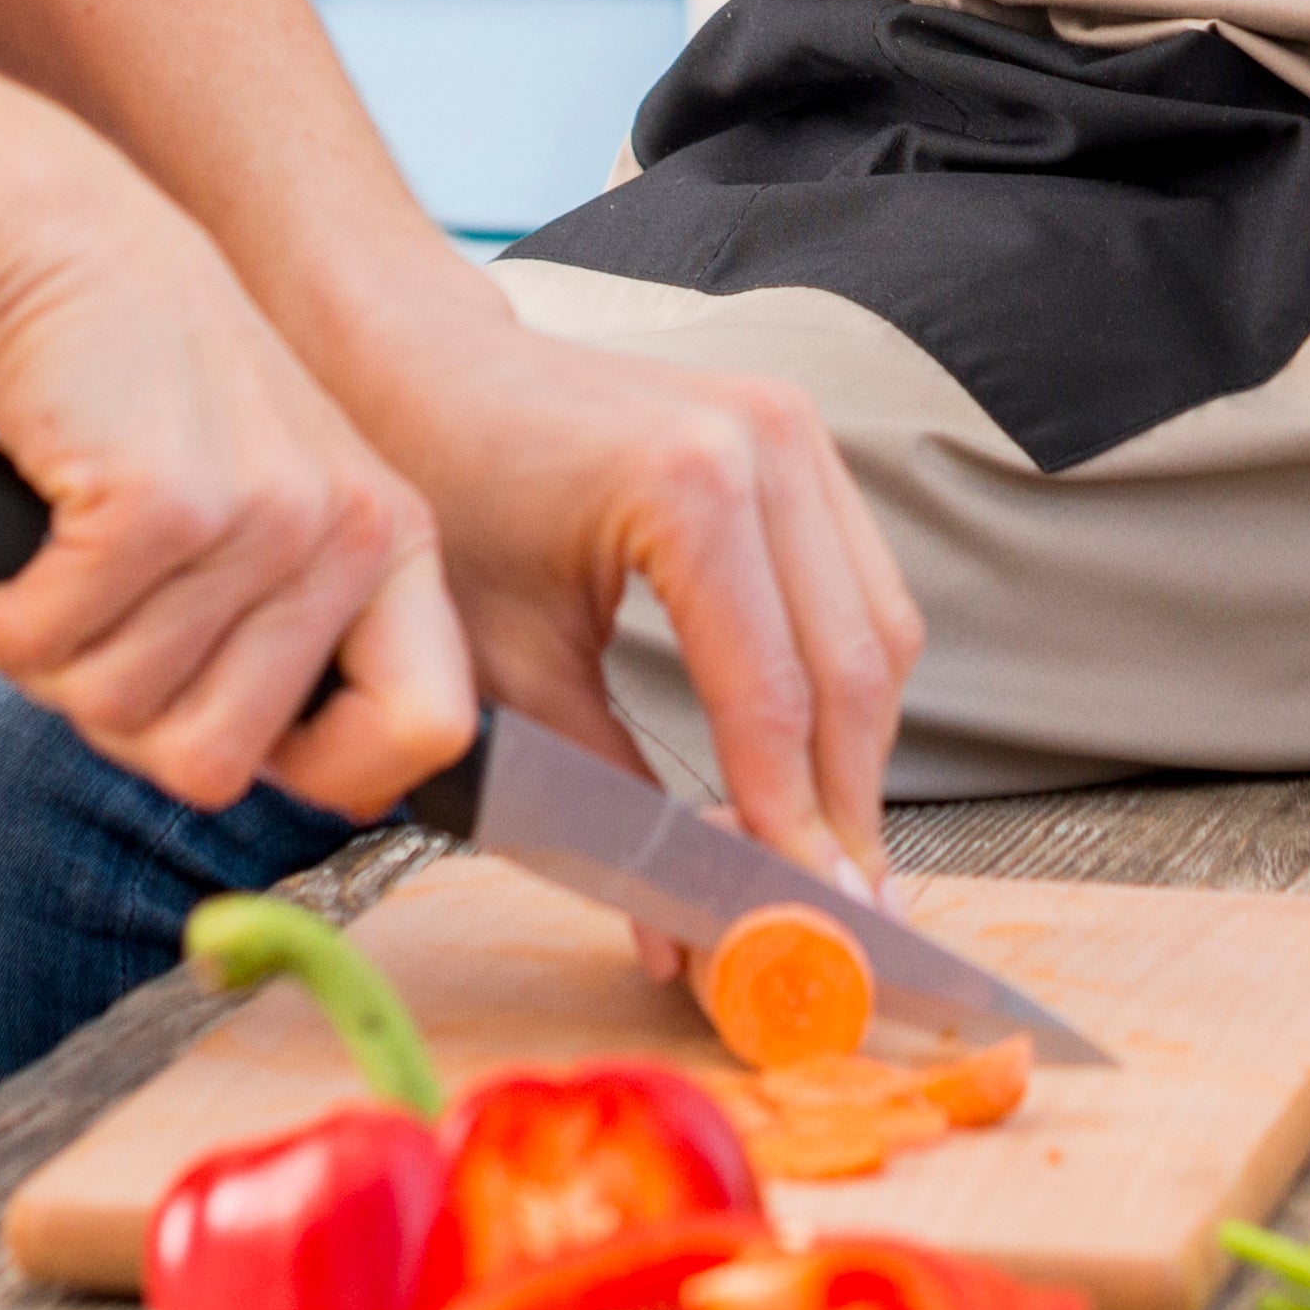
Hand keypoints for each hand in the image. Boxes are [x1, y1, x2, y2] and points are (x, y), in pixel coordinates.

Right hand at [0, 171, 478, 820]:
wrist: (64, 236)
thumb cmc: (151, 388)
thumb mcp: (273, 501)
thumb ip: (299, 632)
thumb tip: (337, 797)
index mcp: (397, 539)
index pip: (426, 730)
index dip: (323, 771)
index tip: (239, 732)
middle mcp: (351, 527)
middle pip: (219, 763)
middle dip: (121, 725)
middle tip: (80, 646)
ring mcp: (262, 515)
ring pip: (119, 713)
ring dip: (42, 672)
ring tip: (28, 598)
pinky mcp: (159, 503)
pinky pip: (44, 648)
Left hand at [354, 318, 924, 898]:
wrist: (431, 365)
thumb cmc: (448, 498)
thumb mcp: (504, 665)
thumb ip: (598, 800)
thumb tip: (672, 944)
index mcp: (689, 488)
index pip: (772, 699)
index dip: (795, 832)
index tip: (812, 935)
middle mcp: (765, 442)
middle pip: (851, 668)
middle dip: (846, 806)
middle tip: (837, 921)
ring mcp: (793, 426)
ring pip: (879, 627)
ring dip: (860, 750)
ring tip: (825, 855)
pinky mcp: (798, 433)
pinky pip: (860, 581)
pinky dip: (849, 679)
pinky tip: (815, 759)